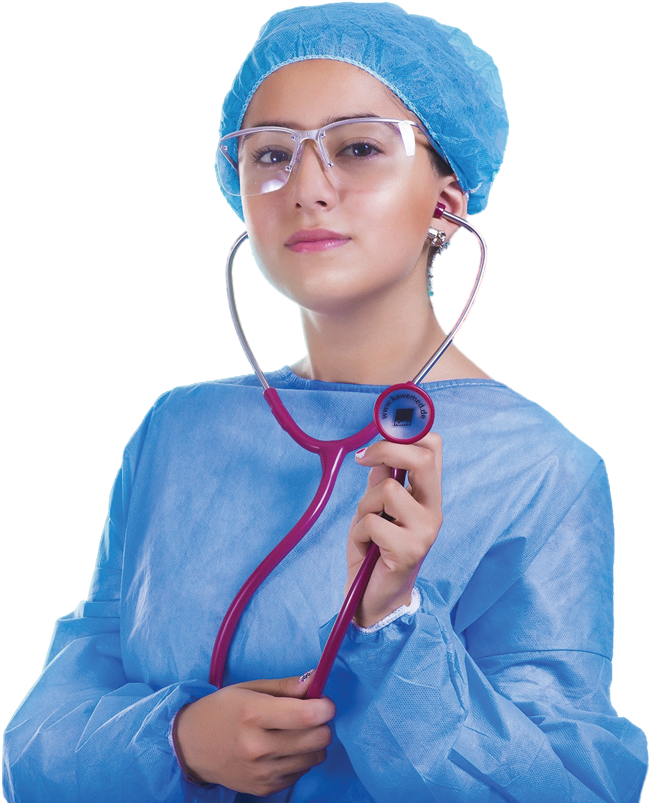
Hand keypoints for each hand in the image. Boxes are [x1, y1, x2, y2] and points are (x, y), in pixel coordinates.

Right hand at [173, 672, 334, 795]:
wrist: (191, 747)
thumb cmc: (222, 710)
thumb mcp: (250, 688)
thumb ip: (285, 686)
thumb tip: (316, 679)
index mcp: (253, 714)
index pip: (306, 716)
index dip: (325, 707)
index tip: (324, 702)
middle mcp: (258, 747)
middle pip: (317, 739)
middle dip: (322, 724)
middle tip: (310, 715)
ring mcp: (262, 772)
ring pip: (315, 758)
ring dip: (313, 743)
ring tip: (295, 732)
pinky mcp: (264, 789)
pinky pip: (301, 772)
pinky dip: (299, 759)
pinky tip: (282, 749)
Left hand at [346, 432, 442, 626]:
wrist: (376, 599)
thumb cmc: (375, 551)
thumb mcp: (375, 509)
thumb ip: (380, 481)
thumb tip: (375, 452)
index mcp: (428, 495)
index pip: (433, 448)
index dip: (408, 430)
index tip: (380, 432)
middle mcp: (434, 509)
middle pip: (422, 458)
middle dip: (385, 450)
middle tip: (361, 459)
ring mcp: (425, 530)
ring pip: (386, 489)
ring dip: (364, 505)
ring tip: (366, 527)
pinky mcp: (410, 550)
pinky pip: (372, 522)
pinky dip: (358, 533)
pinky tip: (365, 548)